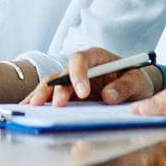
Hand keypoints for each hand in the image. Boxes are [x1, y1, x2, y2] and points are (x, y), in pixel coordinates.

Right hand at [20, 47, 160, 106]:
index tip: (83, 93)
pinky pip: (51, 95)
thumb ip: (124, 87)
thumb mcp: (137, 82)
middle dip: (56, 89)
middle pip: (62, 73)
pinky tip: (28, 108)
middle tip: (55, 105)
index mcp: (96, 57)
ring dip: (42, 95)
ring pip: (52, 84)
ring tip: (31, 107)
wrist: (135, 87)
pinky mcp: (69, 93)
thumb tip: (109, 96)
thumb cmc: (135, 80)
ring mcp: (72, 80)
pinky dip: (39, 100)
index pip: (80, 59)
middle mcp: (80, 67)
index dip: (78, 75)